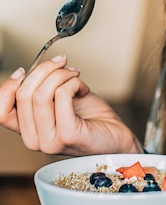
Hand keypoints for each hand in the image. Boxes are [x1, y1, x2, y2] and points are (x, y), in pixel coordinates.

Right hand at [0, 55, 141, 155]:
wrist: (116, 138)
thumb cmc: (91, 119)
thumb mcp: (60, 101)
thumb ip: (43, 90)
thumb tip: (34, 69)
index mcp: (28, 130)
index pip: (1, 110)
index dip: (8, 85)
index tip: (24, 69)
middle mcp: (34, 140)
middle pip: (23, 94)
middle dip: (44, 70)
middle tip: (63, 63)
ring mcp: (49, 141)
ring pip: (42, 94)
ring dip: (62, 74)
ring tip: (75, 75)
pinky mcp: (67, 135)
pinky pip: (62, 95)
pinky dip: (74, 82)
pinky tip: (83, 88)